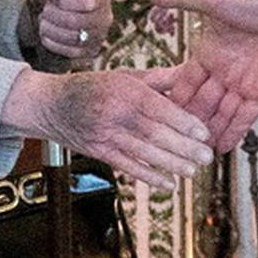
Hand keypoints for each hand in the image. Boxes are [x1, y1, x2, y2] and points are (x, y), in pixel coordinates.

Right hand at [2, 67, 212, 189]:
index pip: (160, 109)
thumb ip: (159, 79)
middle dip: (183, 147)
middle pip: (154, 134)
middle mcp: (116, 114)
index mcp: (125, 91)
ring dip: (170, 164)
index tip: (204, 132)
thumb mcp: (126, 75)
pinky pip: (127, 167)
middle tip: (206, 156)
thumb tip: (190, 73)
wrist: (51, 105)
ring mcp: (106, 136)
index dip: (183, 122)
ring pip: (143, 153)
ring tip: (192, 171)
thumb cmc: (93, 86)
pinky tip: (167, 184)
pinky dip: (148, 177)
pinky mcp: (99, 153)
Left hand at [36, 0, 111, 64]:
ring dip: (51, 30)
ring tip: (43, 22)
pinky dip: (54, 43)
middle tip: (45, 11)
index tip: (55, 0)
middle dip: (54, 16)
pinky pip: (70, 52)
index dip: (67, 2)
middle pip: (77, 21)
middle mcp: (105, 18)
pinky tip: (47, 34)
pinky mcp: (90, 52)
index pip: (88, 2)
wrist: (62, 16)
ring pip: (72, 38)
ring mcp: (99, 37)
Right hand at [144, 0, 257, 152]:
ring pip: (220, 114)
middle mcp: (223, 71)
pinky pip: (243, 119)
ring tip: (190, 153)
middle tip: (168, 142)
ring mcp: (242, 85)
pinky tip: (219, 149)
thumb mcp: (211, 0)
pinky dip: (232, 134)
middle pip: (200, 102)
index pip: (184, 81)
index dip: (172, 98)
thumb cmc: (257, 2)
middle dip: (186, 122)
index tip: (153, 115)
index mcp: (208, 52)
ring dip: (207, 133)